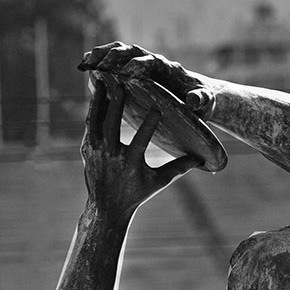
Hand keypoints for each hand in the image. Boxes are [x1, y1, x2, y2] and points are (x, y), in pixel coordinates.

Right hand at [79, 42, 214, 116]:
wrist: (200, 95)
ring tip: (85, 64)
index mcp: (169, 68)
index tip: (125, 74)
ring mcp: (142, 63)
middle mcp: (154, 61)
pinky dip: (99, 60)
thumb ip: (201, 100)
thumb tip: (193, 100)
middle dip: (115, 56)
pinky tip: (84, 67)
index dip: (138, 65)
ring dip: (102, 55)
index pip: (152, 61)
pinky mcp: (133, 69)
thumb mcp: (205, 103)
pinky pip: (113, 60)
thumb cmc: (203, 101)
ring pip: (119, 51)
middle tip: (97, 66)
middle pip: (132, 50)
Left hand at [82, 78, 199, 219]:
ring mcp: (96, 151)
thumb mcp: (160, 181)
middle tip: (120, 82)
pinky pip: (90, 125)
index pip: (141, 140)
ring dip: (98, 100)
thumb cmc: (138, 193)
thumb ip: (179, 167)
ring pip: (95, 121)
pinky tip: (97, 96)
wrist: (107, 207)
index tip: (158, 107)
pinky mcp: (87, 149)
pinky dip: (93, 110)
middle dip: (116, 102)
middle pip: (111, 124)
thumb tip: (201, 158)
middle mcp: (111, 155)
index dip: (150, 123)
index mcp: (130, 163)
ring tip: (101, 82)